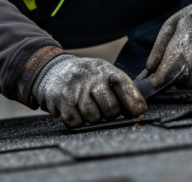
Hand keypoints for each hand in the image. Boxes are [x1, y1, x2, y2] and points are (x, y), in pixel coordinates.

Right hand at [32, 55, 146, 126]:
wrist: (52, 69)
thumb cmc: (86, 77)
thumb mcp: (104, 74)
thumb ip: (122, 90)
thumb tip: (139, 113)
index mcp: (105, 70)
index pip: (125, 86)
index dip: (134, 102)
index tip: (138, 112)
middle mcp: (91, 77)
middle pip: (111, 109)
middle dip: (110, 114)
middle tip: (103, 109)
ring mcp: (75, 89)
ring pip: (93, 118)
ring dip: (92, 118)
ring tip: (87, 108)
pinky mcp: (60, 100)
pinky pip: (76, 121)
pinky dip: (77, 120)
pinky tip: (75, 110)